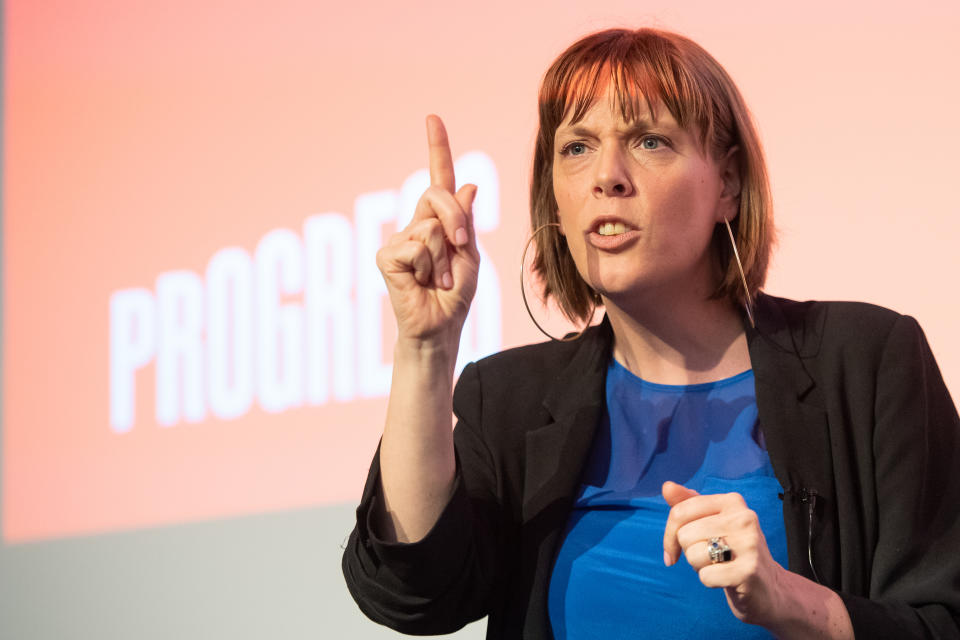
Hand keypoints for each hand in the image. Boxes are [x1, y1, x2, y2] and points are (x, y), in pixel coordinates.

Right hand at [376, 115, 479, 346]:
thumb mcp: (469, 255)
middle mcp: (416, 224)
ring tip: (438, 279)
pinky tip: (422, 282)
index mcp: (439, 221)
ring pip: (430, 226)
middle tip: (459, 249)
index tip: (433, 118)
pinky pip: (416, 245)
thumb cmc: (454, 294)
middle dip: (457, 221)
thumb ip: (466, 221)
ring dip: (444, 257)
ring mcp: (399, 239)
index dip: (437, 148)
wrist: (440, 326)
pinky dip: (427, 266)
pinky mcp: (387, 255)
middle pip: (437, 195)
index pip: (438, 178)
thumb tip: (469, 185)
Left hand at [661, 481, 786, 627]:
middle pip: (684, 535)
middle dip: (689, 552)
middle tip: (711, 557)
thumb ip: (688, 504)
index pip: (680, 512)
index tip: (674, 549)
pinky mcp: (749, 570)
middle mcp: (744, 517)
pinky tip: (727, 579)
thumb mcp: (711, 523)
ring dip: (700, 567)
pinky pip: (705, 576)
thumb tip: (667, 486)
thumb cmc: (731, 552)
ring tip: (720, 565)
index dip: (669, 534)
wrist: (768, 587)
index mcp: (732, 501)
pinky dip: (710, 581)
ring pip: (693, 555)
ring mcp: (749, 543)